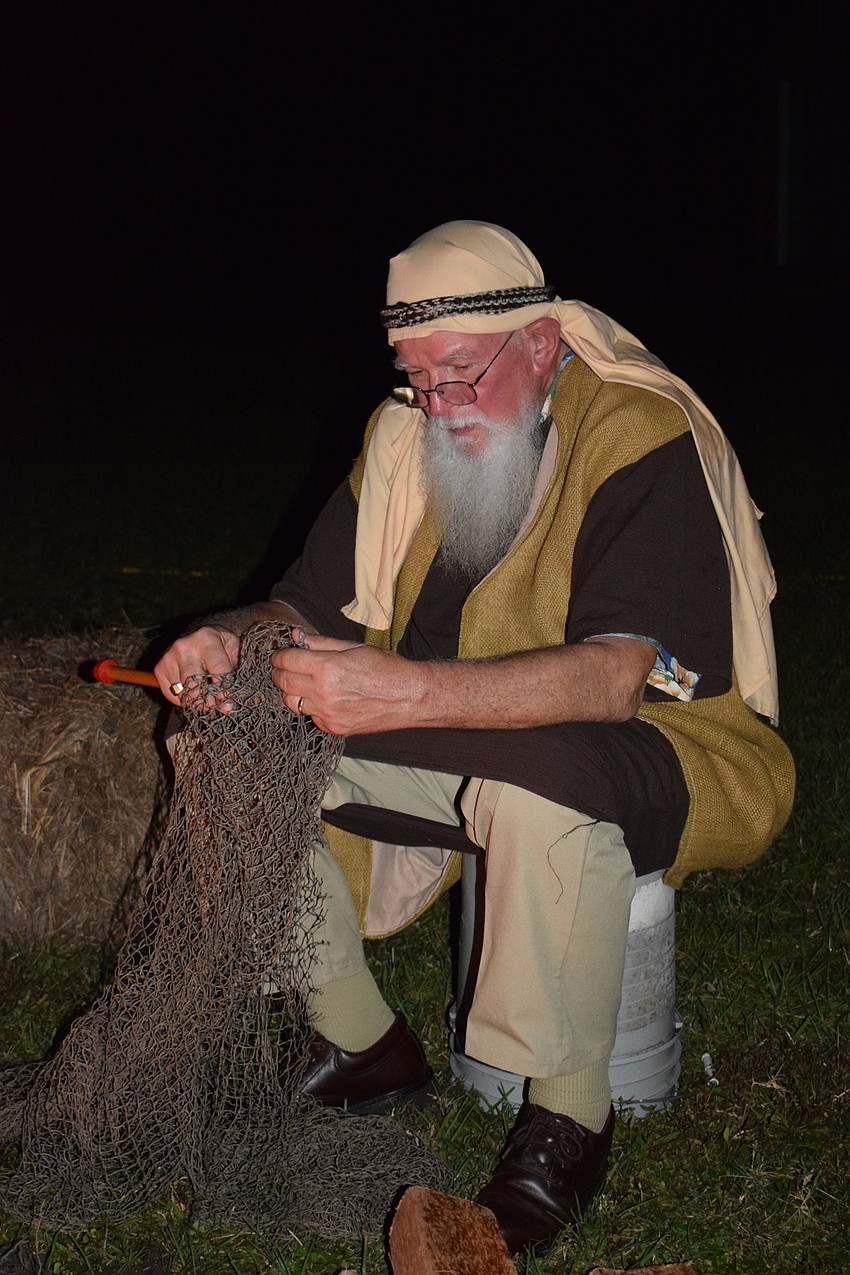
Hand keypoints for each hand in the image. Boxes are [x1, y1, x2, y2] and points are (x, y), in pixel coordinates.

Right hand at [154, 625, 241, 711]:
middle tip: (219, 708)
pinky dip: (185, 701)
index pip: (218, 671)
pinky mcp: (159, 668)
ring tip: (209, 701)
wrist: (200, 636)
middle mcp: (184, 646)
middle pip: (196, 684)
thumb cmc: (222, 647)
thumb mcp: (236, 651)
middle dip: (209, 701)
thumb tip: (257, 699)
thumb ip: (243, 672)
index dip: (225, 692)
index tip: (230, 706)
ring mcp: (169, 657)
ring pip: (184, 692)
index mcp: (207, 638)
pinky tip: (195, 694)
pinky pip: (172, 695)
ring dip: (198, 703)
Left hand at [269, 633, 424, 734]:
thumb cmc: (386, 668)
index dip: (279, 656)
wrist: (410, 697)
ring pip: (292, 703)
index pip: (287, 661)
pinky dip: (312, 708)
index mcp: (327, 667)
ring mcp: (328, 714)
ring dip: (292, 692)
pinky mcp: (335, 728)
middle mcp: (324, 692)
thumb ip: (321, 643)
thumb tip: (296, 637)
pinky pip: (312, 717)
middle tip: (284, 668)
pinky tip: (325, 699)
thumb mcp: (354, 647)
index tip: (280, 655)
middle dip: (279, 673)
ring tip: (304, 684)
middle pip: (283, 683)